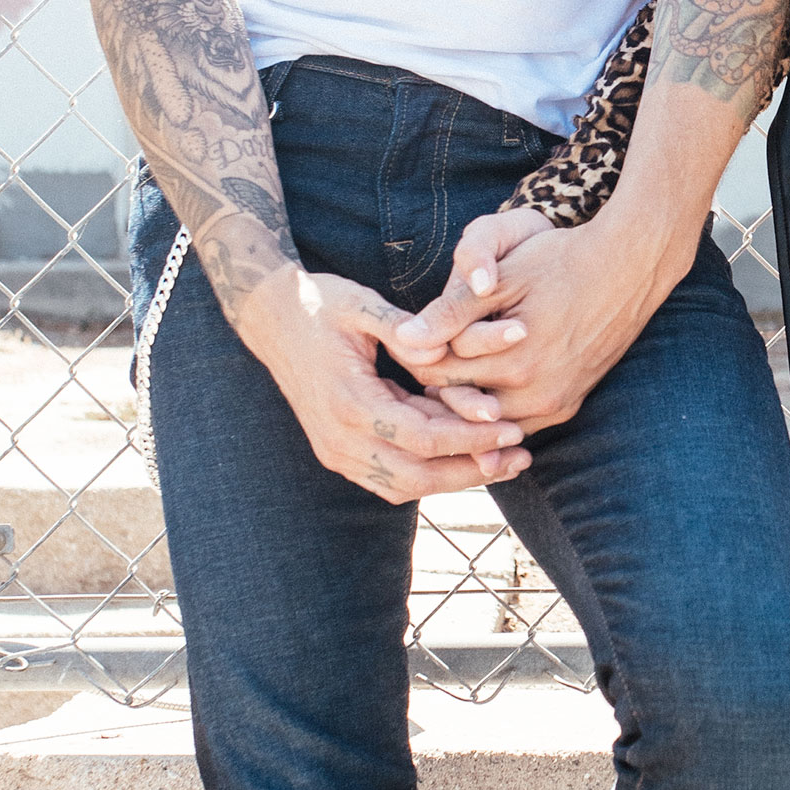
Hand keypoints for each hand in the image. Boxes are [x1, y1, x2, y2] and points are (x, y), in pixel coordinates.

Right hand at [231, 261, 529, 501]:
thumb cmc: (321, 303)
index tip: (511, 427)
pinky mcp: (338, 452)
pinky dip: (429, 474)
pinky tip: (465, 458)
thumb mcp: (363, 305)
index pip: (422, 438)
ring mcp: (335, 451)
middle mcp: (338, 438)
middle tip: (519, 456)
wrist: (270, 318)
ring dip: (454, 479)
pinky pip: (389, 480)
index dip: (470, 438)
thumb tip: (445, 353)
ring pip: (404, 486)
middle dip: (471, 470)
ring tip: (502, 462)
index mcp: (347, 401)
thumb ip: (407, 331)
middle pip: (417, 476)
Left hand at [388, 203, 682, 430]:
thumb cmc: (561, 262)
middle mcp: (536, 395)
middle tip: (425, 356)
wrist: (628, 268)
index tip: (412, 336)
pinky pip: (517, 423)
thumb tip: (404, 338)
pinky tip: (482, 387)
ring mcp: (555, 404)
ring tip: (450, 371)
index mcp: (513, 363)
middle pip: (459, 402)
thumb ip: (452, 312)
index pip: (438, 374)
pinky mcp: (568, 405)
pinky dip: (496, 410)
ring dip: (466, 400)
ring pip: (487, 420)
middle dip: (437, 382)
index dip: (418, 354)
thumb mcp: (503, 279)